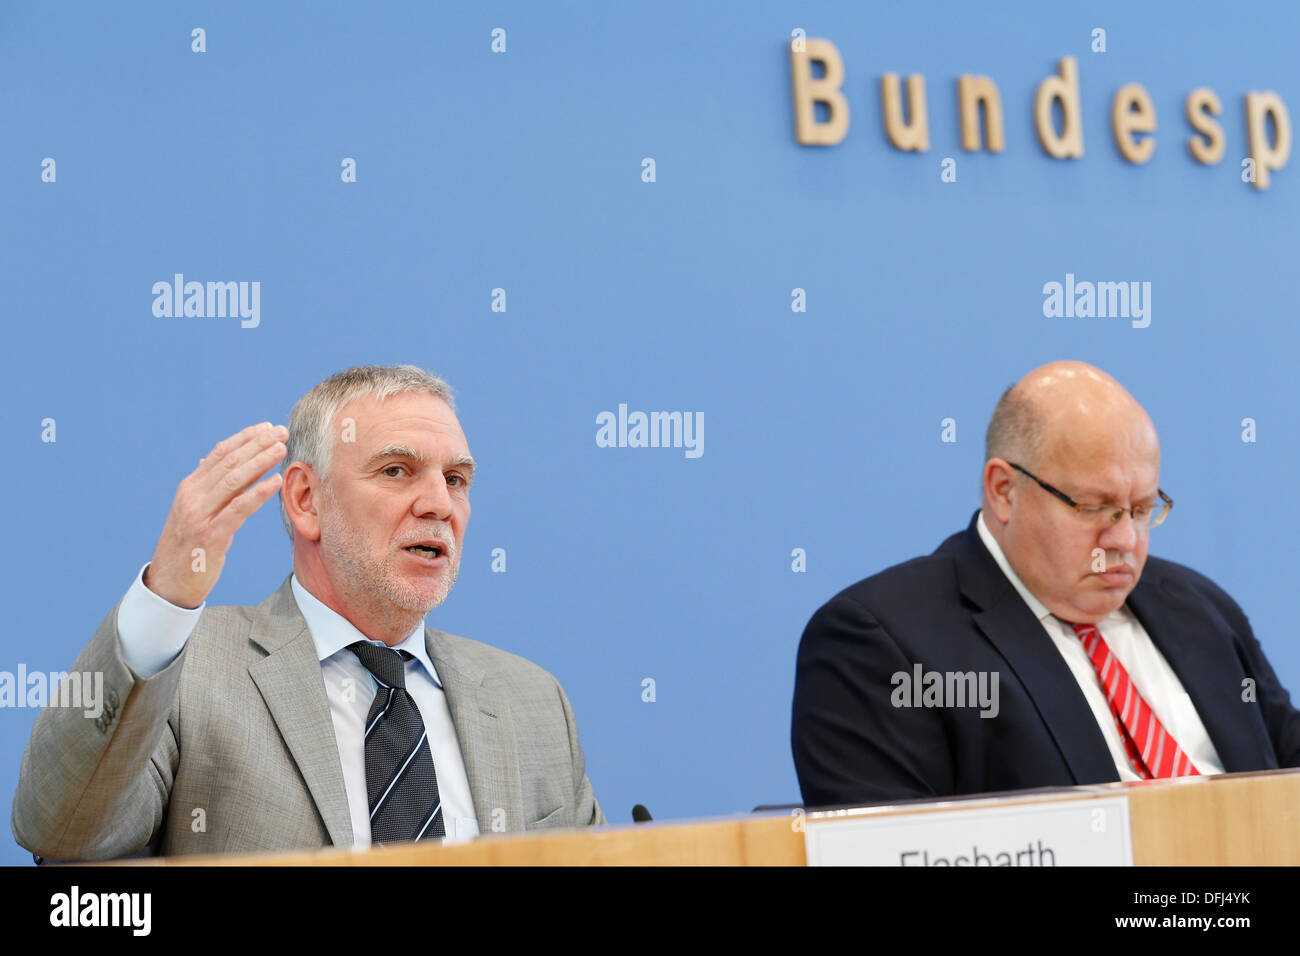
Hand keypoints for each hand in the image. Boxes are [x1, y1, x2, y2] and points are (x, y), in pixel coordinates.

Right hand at [143, 422, 288, 608]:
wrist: (168, 584)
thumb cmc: (187, 547)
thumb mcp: (193, 511)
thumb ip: (206, 487)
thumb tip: (211, 459)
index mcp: (190, 488)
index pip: (220, 453)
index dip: (244, 438)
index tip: (267, 427)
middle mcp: (192, 497)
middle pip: (229, 462)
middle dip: (257, 444)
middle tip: (281, 432)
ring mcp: (200, 515)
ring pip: (234, 480)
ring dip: (260, 461)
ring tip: (281, 449)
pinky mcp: (211, 536)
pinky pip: (238, 509)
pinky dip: (258, 493)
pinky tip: (275, 482)